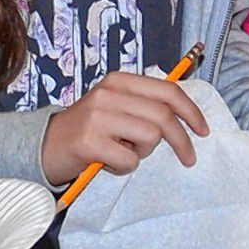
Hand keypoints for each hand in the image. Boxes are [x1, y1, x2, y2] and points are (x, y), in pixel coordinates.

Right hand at [40, 71, 207, 184]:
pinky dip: (124, 167)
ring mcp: (98, 117)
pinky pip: (129, 160)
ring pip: (149, 138)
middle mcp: (109, 93)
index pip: (167, 90)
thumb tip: (186, 115)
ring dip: (143, 153)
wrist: (45, 145)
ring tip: (124, 152)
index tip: (203, 130)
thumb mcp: (116, 106)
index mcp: (120, 81)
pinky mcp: (89, 142)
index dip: (191, 111)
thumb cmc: (90, 129)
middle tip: (189, 158)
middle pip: (163, 117)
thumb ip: (145, 105)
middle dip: (182, 141)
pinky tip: (108, 163)